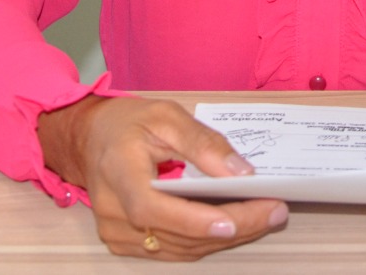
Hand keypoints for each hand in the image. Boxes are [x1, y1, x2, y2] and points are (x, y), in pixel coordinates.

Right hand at [37, 95, 288, 259]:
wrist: (90, 139)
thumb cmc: (128, 123)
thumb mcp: (166, 115)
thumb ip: (202, 142)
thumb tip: (240, 173)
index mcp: (118, 172)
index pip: (151, 208)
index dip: (192, 220)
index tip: (232, 221)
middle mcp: (113, 212)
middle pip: (176, 234)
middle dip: (232, 226)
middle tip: (275, 210)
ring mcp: (117, 233)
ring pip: (180, 248)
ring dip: (226, 236)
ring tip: (266, 215)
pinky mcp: (126, 243)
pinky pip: (174, 249)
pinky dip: (207, 239)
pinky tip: (237, 223)